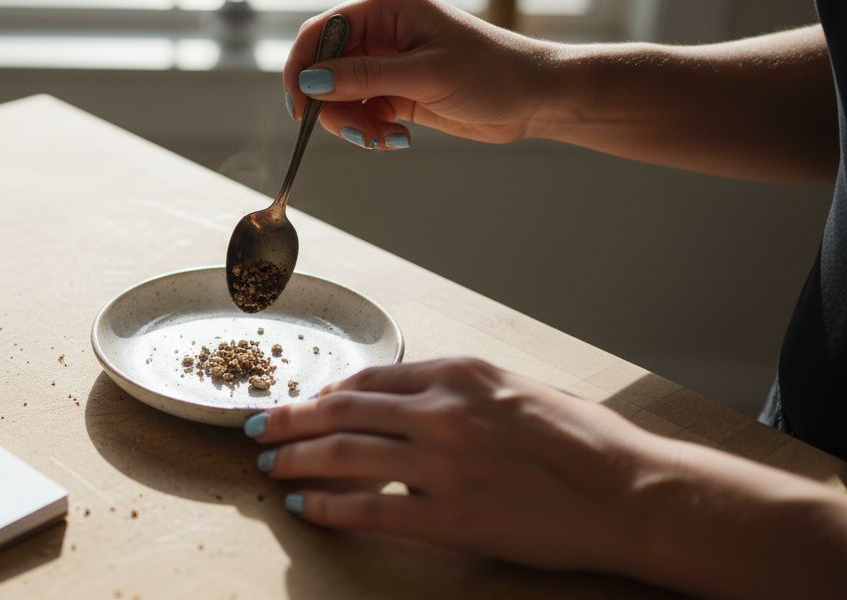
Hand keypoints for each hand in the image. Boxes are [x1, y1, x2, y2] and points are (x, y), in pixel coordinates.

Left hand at [245, 357, 656, 573]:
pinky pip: (370, 510)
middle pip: (341, 410)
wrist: (630, 492)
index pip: (368, 379)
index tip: (301, 403)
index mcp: (459, 374)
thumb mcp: (514, 391)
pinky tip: (305, 506)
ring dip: (296, 459)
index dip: (322, 392)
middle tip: (258, 427)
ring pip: (344, 455)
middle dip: (291, 419)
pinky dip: (329, 506)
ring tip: (270, 464)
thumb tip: (401, 405)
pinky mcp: (451, 516)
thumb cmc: (582, 442)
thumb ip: (454, 393)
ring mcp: (443, 464)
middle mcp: (443, 410)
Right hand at [283, 0, 559, 148]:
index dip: (301, 66)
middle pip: (325, 66)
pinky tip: (396, 138)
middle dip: (330, 104)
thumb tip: (309, 82)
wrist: (536, 98)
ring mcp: (388, 62)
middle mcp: (382, 30)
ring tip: (381, 138)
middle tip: (354, 132)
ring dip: (351, 122)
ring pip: (339, 94)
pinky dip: (369, 129)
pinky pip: (361, 111)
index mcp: (387, 7)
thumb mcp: (425, 75)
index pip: (322, 30)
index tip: (298, 105)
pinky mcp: (397, 90)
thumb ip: (364, 77)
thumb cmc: (492, 73)